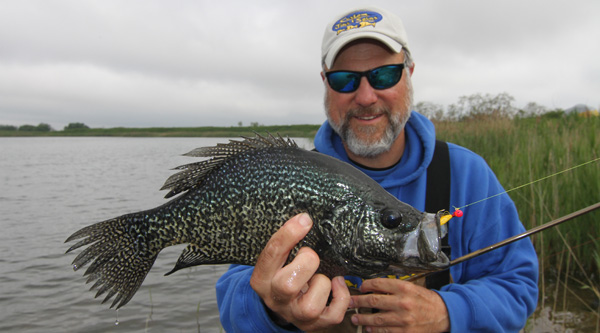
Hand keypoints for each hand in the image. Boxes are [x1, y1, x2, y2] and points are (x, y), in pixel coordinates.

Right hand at [250, 213, 349, 330]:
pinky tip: (335, 284)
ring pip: (312, 304)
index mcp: (262, 280)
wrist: (281, 307)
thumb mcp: (275, 260)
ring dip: (322, 282)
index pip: (271, 255)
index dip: (289, 235)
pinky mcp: (315, 324)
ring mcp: (296, 315)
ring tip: (318, 276)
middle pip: (288, 284)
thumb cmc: (282, 275)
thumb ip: (284, 244)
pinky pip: (333, 313)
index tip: (304, 219)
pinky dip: (340, 295)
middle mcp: (276, 300)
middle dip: (307, 262)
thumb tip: (304, 220)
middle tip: (309, 255)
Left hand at [350, 278, 449, 331]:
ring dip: (363, 319)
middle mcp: (403, 303)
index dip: (366, 285)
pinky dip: (374, 330)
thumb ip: (394, 288)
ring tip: (355, 318)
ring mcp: (403, 319)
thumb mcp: (411, 287)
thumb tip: (373, 288)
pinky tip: (368, 328)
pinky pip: (385, 331)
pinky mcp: (405, 332)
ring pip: (376, 319)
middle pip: (373, 302)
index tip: (360, 288)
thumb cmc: (425, 300)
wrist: (443, 314)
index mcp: (404, 288)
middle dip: (358, 302)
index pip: (378, 284)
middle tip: (350, 303)